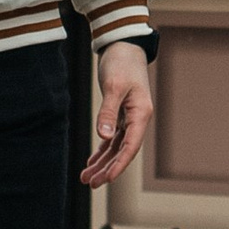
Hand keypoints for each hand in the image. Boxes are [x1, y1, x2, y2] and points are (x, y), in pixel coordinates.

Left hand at [81, 39, 152, 188]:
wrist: (123, 45)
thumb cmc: (121, 63)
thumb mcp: (113, 86)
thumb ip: (108, 112)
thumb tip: (105, 137)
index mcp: (141, 113)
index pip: (131, 146)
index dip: (119, 164)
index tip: (107, 179)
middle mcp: (137, 118)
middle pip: (123, 151)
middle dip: (108, 169)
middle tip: (91, 184)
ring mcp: (129, 117)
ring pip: (116, 147)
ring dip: (103, 162)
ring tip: (87, 178)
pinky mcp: (120, 113)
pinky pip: (112, 138)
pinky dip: (102, 150)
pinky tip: (92, 161)